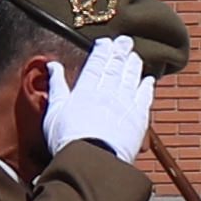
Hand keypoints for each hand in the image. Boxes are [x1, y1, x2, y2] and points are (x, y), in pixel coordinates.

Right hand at [36, 39, 156, 164]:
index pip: (96, 64)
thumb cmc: (67, 139)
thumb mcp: (54, 111)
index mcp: (86, 89)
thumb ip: (56, 86)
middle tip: (125, 40)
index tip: (106, 42)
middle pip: (115, 67)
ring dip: (134, 65)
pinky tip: (149, 79)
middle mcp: (108, 92)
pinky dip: (147, 86)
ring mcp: (125, 104)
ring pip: (132, 78)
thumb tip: (52, 65)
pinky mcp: (139, 118)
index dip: (102, 51)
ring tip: (135, 55)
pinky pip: (145, 97)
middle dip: (121, 52)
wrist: (93, 160)